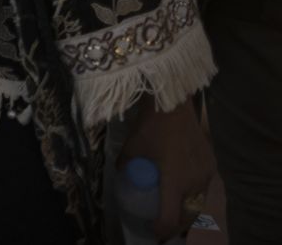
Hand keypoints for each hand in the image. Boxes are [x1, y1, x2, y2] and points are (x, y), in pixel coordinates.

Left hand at [118, 98, 214, 241]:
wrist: (173, 104)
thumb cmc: (150, 126)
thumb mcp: (131, 148)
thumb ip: (126, 165)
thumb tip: (124, 173)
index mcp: (174, 182)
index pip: (171, 217)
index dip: (162, 229)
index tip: (155, 232)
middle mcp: (194, 182)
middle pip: (188, 214)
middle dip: (176, 224)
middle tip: (163, 226)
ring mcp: (206, 174)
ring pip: (198, 202)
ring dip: (187, 211)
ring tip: (174, 212)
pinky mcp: (211, 165)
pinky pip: (204, 188)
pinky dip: (194, 195)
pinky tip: (185, 192)